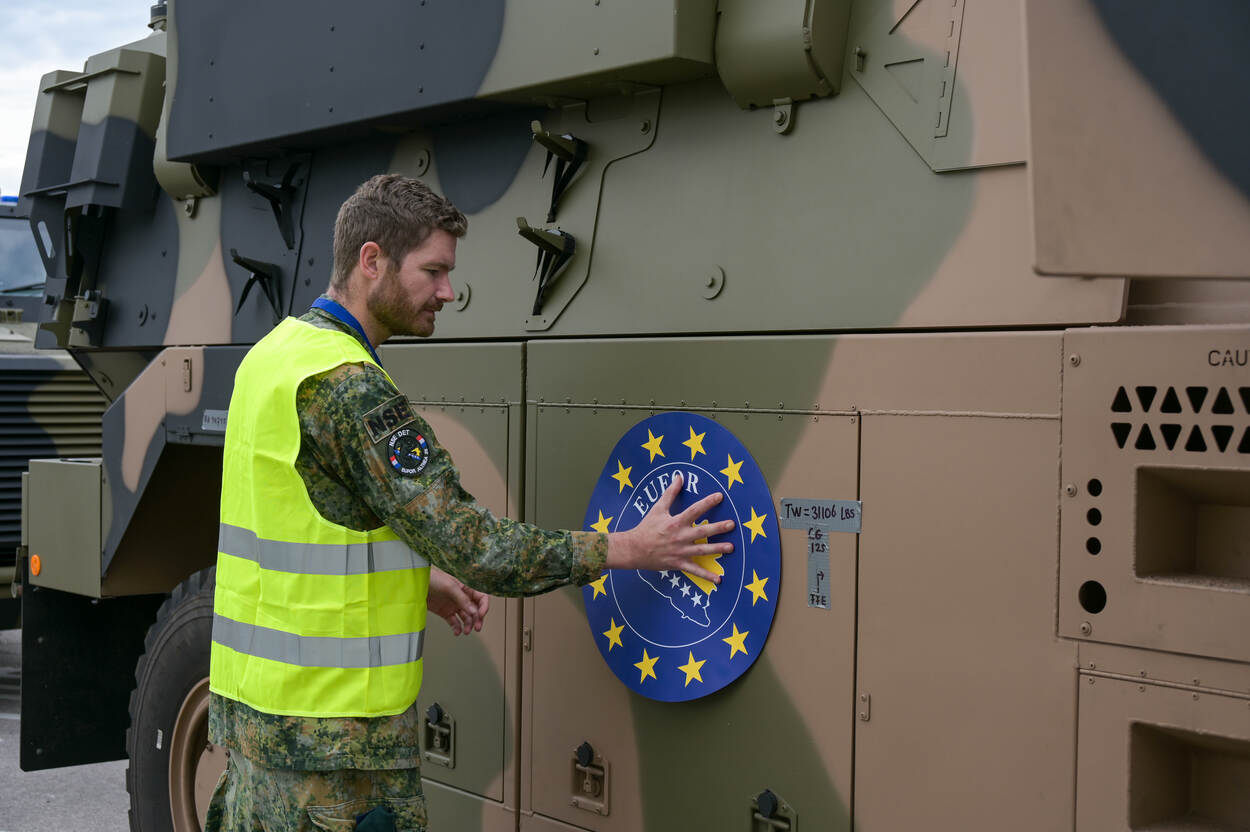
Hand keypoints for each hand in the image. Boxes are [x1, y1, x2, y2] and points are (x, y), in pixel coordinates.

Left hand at [427, 567, 489, 634]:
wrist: (415, 584)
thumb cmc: (432, 578)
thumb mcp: (449, 586)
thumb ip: (462, 599)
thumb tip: (474, 611)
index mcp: (465, 588)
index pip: (481, 598)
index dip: (484, 606)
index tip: (481, 615)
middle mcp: (461, 597)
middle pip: (475, 610)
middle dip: (477, 619)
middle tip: (477, 627)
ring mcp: (453, 605)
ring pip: (466, 617)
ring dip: (468, 625)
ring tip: (466, 631)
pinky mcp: (445, 612)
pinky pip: (454, 622)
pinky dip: (457, 628)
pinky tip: (457, 631)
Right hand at [605, 473, 734, 581]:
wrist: (634, 549)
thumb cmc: (647, 527)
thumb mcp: (658, 508)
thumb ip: (670, 493)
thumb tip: (679, 477)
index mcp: (676, 522)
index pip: (694, 510)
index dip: (707, 503)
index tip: (720, 496)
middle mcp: (680, 537)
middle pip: (702, 532)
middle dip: (718, 528)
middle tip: (732, 524)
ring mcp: (680, 552)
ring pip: (702, 551)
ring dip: (717, 549)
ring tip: (731, 548)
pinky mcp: (679, 563)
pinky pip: (695, 570)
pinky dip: (707, 576)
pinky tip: (719, 579)